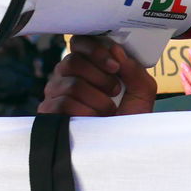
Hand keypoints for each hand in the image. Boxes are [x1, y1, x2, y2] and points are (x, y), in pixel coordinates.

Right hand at [38, 36, 156, 115]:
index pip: (79, 43)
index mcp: (87, 65)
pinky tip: (93, 120)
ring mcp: (55, 94)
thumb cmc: (130, 118)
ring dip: (98, 100)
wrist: (122, 147)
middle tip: (115, 91)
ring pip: (72, 85)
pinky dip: (85, 112)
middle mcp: (66, 76)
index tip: (115, 66)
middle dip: (101, 77)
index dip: (95, 50)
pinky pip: (63, 104)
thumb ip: (133, 68)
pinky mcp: (49, 113)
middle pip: (73, 62)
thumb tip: (115, 49)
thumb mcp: (142, 91)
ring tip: (108, 110)